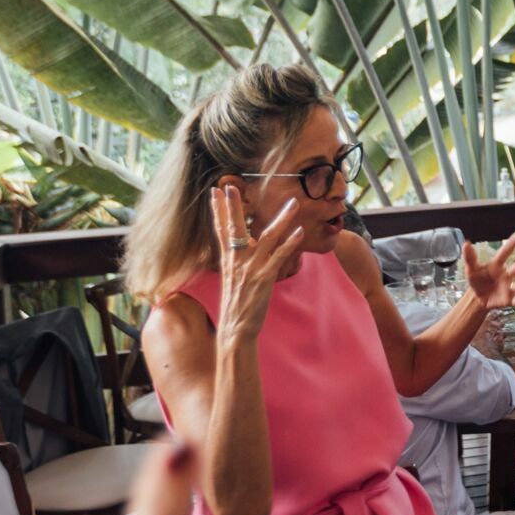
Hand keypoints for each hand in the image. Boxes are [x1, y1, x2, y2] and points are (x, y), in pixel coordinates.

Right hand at [211, 185, 305, 346]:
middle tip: (230, 185)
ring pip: (267, 237)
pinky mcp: (264, 278)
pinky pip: (279, 256)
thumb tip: (242, 244)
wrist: (236, 329)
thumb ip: (236, 260)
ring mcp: (250, 268)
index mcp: (228, 260)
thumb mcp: (232, 278)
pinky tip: (300, 232)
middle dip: (233, 206)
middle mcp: (237, 261)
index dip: (218, 210)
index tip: (215, 192)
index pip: (221, 230)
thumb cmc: (237, 305)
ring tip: (293, 202)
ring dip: (282, 219)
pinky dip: (290, 243)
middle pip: (234, 228)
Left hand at [464, 230, 514, 312]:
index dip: (513, 242)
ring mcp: (510, 287)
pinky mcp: (510, 299)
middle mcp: (507, 274)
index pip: (506, 251)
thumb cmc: (477, 280)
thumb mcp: (471, 269)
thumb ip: (470, 257)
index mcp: (497, 264)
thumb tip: (466, 243)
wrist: (477, 298)